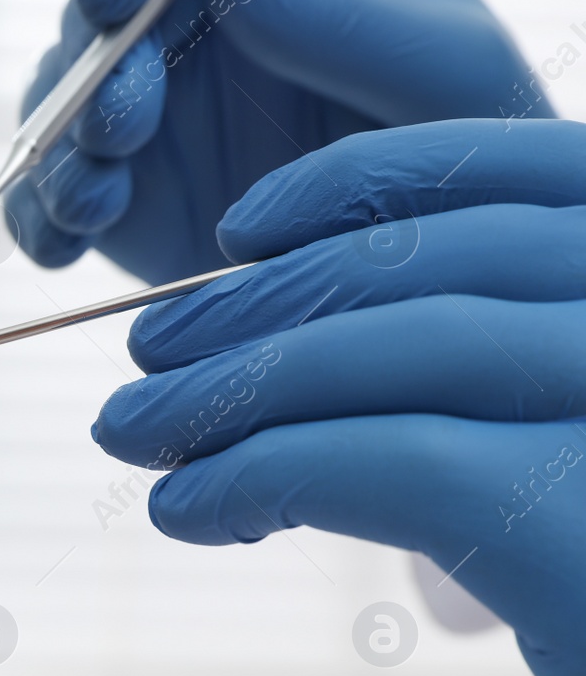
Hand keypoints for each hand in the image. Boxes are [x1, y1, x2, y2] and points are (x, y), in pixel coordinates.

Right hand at [5, 0, 548, 284]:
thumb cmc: (463, 143)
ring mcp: (151, 105)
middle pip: (101, 11)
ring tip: (98, 200)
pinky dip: (41, 220)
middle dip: (94, 68)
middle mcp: (198, 16)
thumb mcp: (434, 68)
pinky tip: (65, 247)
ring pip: (59, 100)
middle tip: (123, 126)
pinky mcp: (120, 190)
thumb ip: (332, 14)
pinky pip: (48, 194)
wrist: (435, 275)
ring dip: (62, 148)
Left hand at [91, 119, 585, 675]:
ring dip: (231, 392)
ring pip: (393, 354)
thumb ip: (469, 363)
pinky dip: (262, 476)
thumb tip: (264, 350)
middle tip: (143, 357)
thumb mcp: (560, 431)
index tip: (236, 231)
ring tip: (132, 432)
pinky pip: (386, 466)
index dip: (353, 184)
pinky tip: (188, 509)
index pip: (506, 166)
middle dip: (254, 309)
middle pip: (424, 266)